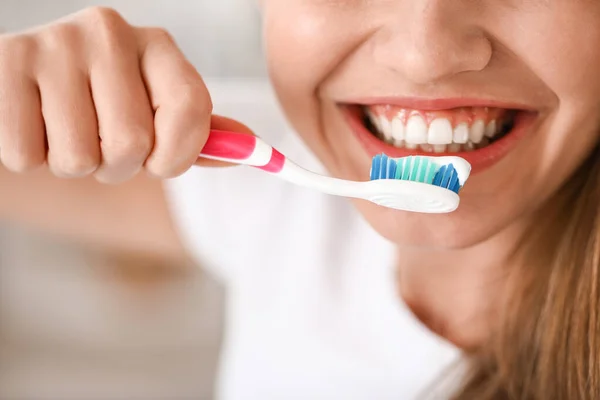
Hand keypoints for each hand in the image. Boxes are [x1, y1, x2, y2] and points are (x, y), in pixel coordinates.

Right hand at [0, 6, 239, 182]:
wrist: (27, 90)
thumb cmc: (101, 109)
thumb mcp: (154, 113)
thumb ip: (198, 134)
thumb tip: (253, 151)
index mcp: (157, 45)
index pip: (192, 109)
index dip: (177, 156)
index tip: (159, 164)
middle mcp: (109, 32)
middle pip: (132, 145)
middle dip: (117, 167)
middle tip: (100, 144)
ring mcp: (54, 43)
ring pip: (79, 158)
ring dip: (74, 165)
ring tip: (65, 131)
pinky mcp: (4, 63)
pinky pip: (27, 155)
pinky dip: (31, 159)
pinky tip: (33, 125)